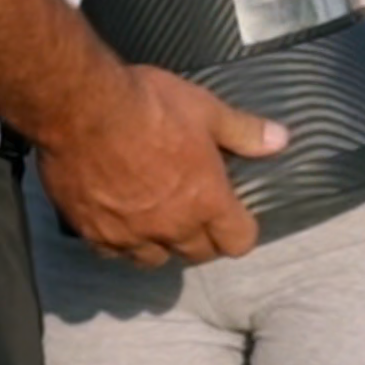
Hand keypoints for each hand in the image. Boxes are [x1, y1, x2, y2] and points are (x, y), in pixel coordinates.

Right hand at [35, 66, 283, 267]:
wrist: (82, 108)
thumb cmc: (149, 104)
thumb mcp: (205, 109)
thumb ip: (243, 131)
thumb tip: (281, 139)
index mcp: (206, 201)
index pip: (238, 242)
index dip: (240, 230)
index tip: (235, 216)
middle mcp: (171, 227)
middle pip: (198, 254)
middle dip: (203, 238)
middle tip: (198, 214)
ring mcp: (130, 235)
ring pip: (154, 260)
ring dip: (161, 245)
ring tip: (158, 223)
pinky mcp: (93, 232)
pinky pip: (113, 252)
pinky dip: (119, 242)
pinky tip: (118, 222)